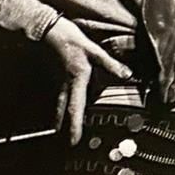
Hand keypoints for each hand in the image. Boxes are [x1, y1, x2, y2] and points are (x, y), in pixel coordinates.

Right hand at [44, 18, 132, 145]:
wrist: (47, 30)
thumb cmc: (69, 39)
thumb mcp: (92, 50)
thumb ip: (110, 63)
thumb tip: (127, 74)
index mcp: (76, 81)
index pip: (75, 109)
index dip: (75, 127)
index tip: (73, 143)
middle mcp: (66, 85)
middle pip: (64, 112)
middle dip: (64, 129)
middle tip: (66, 144)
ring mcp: (59, 83)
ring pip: (60, 106)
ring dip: (62, 120)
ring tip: (63, 134)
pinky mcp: (57, 78)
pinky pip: (60, 97)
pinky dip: (62, 108)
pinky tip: (65, 111)